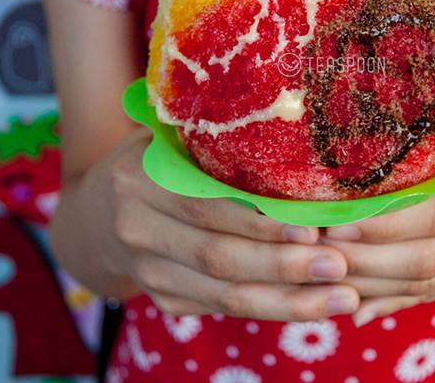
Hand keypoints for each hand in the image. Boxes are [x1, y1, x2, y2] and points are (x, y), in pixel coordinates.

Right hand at [52, 129, 359, 320]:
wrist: (93, 219)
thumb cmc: (151, 163)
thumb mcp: (165, 139)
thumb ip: (208, 136)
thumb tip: (293, 125)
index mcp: (139, 181)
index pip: (206, 207)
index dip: (258, 224)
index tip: (314, 228)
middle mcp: (139, 232)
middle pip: (219, 258)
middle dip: (284, 267)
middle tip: (339, 267)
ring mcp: (149, 274)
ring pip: (225, 296)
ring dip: (288, 302)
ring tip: (342, 298)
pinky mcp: (165, 301)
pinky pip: (224, 309)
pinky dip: (271, 309)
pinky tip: (314, 306)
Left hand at [321, 109, 434, 325]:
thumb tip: (384, 104)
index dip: (385, 221)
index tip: (335, 217)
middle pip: (427, 256)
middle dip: (365, 258)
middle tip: (313, 247)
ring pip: (427, 283)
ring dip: (371, 283)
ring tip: (321, 270)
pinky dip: (393, 301)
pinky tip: (354, 301)